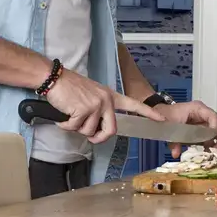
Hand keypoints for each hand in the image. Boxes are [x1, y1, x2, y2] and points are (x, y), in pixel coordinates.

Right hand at [43, 69, 162, 143]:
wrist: (54, 78)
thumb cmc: (69, 87)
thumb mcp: (91, 94)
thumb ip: (99, 109)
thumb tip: (97, 128)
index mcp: (110, 96)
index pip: (133, 104)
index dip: (148, 113)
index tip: (162, 120)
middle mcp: (106, 100)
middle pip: (111, 130)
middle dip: (98, 138)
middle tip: (90, 136)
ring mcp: (96, 105)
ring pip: (89, 131)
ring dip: (77, 128)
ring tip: (70, 115)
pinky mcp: (83, 110)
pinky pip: (75, 128)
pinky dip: (66, 126)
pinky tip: (62, 117)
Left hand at [158, 101, 216, 158]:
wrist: (161, 114)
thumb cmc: (166, 114)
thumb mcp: (168, 126)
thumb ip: (173, 140)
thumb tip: (176, 153)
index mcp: (198, 108)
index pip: (214, 117)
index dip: (215, 130)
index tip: (211, 142)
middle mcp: (205, 114)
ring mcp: (206, 121)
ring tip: (212, 153)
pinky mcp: (204, 129)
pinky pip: (213, 137)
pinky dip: (213, 145)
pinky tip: (207, 152)